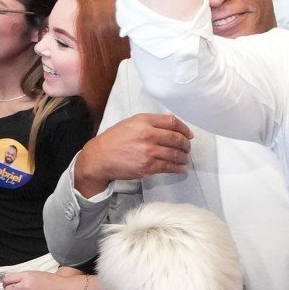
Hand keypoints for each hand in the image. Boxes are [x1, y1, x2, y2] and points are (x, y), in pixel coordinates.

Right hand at [75, 112, 192, 193]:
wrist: (100, 157)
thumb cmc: (115, 139)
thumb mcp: (131, 123)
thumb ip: (151, 122)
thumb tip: (171, 122)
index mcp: (144, 121)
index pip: (172, 122)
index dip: (184, 129)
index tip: (189, 134)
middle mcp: (148, 135)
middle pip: (177, 139)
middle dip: (186, 144)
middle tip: (188, 147)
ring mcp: (148, 152)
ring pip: (175, 154)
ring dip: (184, 157)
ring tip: (185, 158)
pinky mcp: (148, 167)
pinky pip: (169, 167)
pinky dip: (178, 168)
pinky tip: (181, 168)